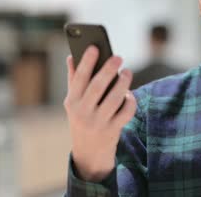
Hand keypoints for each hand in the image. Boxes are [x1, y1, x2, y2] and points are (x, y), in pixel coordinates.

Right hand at [63, 46, 136, 181]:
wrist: (88, 153)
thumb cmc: (82, 118)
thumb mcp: (74, 102)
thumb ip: (74, 79)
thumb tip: (71, 56)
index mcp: (72, 102)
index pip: (79, 79)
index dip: (86, 62)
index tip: (94, 47)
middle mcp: (82, 112)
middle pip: (97, 87)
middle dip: (108, 70)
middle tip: (118, 57)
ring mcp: (98, 123)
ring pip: (114, 99)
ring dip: (123, 84)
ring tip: (127, 72)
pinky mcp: (112, 131)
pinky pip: (125, 113)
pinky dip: (129, 101)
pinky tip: (129, 94)